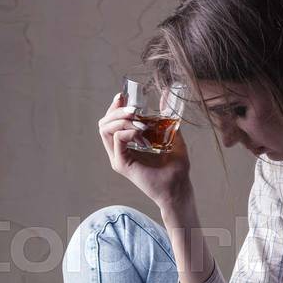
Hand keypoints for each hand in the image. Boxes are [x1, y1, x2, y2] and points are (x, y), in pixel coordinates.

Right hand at [98, 92, 192, 207]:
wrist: (178, 187)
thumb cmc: (176, 167)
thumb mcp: (171, 135)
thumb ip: (166, 117)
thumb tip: (165, 95)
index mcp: (127, 144)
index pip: (111, 121)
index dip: (115, 107)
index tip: (124, 96)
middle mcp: (119, 150)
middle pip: (104, 123)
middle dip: (117, 111)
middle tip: (134, 109)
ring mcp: (118, 157)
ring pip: (105, 129)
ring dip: (121, 120)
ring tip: (140, 122)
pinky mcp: (122, 164)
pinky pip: (117, 140)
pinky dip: (127, 131)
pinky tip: (141, 132)